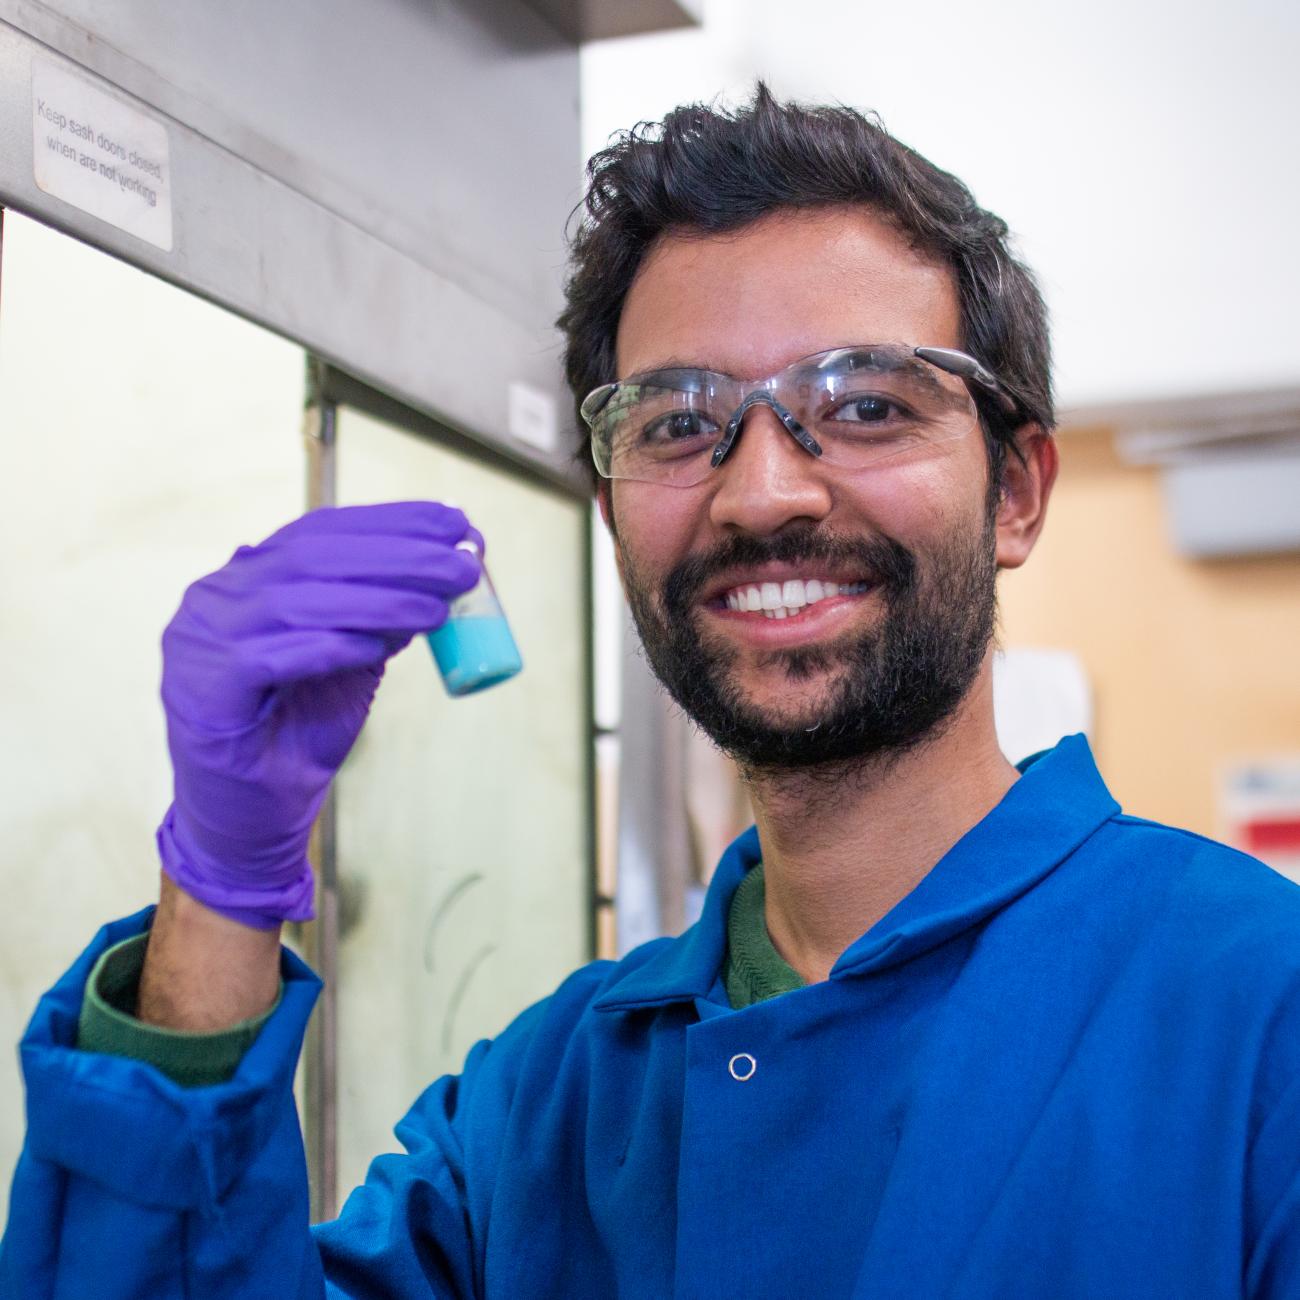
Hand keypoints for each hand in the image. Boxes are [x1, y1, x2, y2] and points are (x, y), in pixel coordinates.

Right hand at [156, 502, 480, 928]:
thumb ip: (378, 618)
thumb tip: (443, 574)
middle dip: (398, 556)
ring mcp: (200, 642)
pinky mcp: (202, 690)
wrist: (250, 819)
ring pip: (296, 601)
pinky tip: (378, 645)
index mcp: (248, 580)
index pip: (322, 532)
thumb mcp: (350, 664)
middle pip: (314, 558)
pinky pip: (270, 656)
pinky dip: (329, 646)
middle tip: (464, 564)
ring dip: (378, 600)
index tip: (456, 522)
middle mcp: (216, 598)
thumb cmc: (297, 736)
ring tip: (440, 606)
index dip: (392, 523)